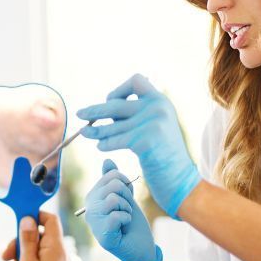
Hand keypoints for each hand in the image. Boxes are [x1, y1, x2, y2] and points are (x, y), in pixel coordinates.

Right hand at [0, 211, 67, 260]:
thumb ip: (27, 239)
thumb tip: (28, 219)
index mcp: (56, 247)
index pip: (50, 219)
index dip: (35, 216)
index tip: (19, 222)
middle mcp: (60, 253)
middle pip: (39, 235)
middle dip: (20, 242)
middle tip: (6, 255)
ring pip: (37, 249)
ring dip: (22, 255)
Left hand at [77, 74, 201, 217]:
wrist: (180, 180)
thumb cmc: (164, 156)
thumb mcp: (156, 127)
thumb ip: (139, 114)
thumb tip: (105, 107)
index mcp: (161, 101)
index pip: (136, 81)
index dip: (119, 90)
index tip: (111, 102)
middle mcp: (157, 107)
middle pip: (116, 104)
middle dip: (95, 110)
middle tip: (80, 114)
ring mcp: (152, 122)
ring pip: (112, 125)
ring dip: (96, 130)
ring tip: (85, 133)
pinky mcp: (145, 140)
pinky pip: (115, 139)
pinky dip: (105, 143)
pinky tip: (101, 147)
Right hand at [84, 159, 162, 260]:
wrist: (141, 249)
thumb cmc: (132, 224)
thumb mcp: (125, 198)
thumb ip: (116, 180)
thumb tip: (107, 160)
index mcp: (93, 198)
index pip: (111, 176)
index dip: (125, 184)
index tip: (126, 199)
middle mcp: (89, 209)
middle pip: (113, 185)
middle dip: (127, 197)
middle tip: (126, 211)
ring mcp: (94, 224)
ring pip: (114, 199)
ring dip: (127, 209)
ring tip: (125, 220)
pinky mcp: (103, 236)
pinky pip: (116, 215)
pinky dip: (126, 220)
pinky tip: (124, 229)